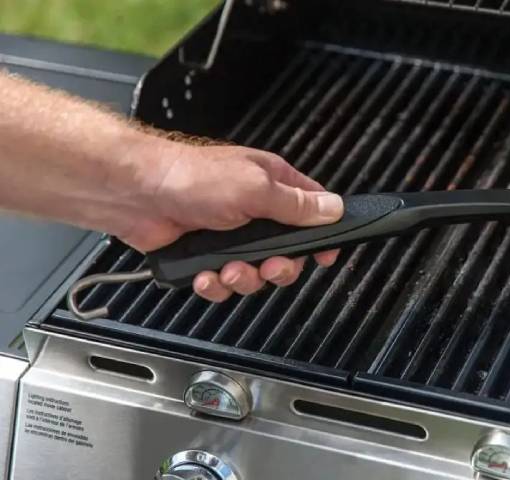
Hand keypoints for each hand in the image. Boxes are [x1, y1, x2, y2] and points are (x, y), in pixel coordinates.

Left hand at [119, 141, 343, 301]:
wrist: (136, 194)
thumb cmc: (190, 177)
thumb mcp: (256, 188)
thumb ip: (297, 204)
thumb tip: (334, 208)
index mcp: (272, 184)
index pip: (311, 211)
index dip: (321, 235)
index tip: (324, 255)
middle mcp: (254, 209)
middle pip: (285, 253)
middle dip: (277, 267)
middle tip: (268, 266)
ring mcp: (229, 234)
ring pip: (255, 273)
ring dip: (243, 278)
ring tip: (227, 269)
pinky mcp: (205, 255)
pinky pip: (223, 282)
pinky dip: (215, 284)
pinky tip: (206, 274)